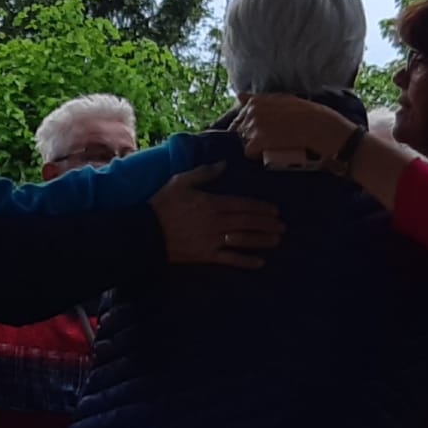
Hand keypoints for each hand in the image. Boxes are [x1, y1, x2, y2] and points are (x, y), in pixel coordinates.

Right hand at [150, 164, 284, 268]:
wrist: (145, 233)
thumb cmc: (162, 205)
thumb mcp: (180, 181)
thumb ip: (204, 173)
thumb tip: (224, 164)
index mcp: (211, 203)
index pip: (242, 204)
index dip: (260, 207)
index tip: (274, 210)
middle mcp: (215, 222)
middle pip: (247, 222)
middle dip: (267, 224)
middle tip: (283, 226)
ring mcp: (212, 240)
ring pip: (243, 239)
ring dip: (262, 240)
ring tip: (277, 240)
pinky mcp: (206, 256)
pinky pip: (230, 259)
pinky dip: (245, 261)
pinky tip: (260, 262)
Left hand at [232, 95, 351, 163]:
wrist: (318, 126)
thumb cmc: (305, 113)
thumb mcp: (281, 99)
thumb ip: (259, 99)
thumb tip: (240, 96)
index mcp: (256, 101)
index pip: (239, 117)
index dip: (248, 127)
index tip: (260, 133)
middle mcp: (251, 111)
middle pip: (240, 130)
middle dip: (249, 137)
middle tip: (269, 141)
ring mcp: (252, 126)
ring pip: (243, 141)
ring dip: (254, 146)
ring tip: (272, 147)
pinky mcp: (257, 141)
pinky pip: (248, 152)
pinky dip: (257, 155)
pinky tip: (269, 153)